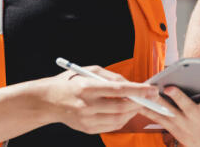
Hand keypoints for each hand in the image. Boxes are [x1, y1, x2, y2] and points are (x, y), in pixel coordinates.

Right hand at [43, 66, 158, 133]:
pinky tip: (125, 112)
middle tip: (149, 98)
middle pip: (121, 107)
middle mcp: (86, 105)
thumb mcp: (88, 72)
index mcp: (87, 88)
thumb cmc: (70, 83)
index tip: (152, 90)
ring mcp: (86, 119)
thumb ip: (111, 77)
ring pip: (118, 119)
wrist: (48, 101)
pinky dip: (123, 119)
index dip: (138, 90)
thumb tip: (131, 84)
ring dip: (133, 112)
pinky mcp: (86, 129)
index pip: (118, 90)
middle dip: (139, 103)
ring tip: (138, 104)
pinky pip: (111, 126)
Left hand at [140, 79, 199, 146]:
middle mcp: (195, 116)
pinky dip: (147, 110)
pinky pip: (156, 117)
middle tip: (169, 87)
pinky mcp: (171, 126)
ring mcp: (181, 122)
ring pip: (168, 110)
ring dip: (157, 103)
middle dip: (177, 96)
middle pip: (186, 104)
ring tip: (147, 93)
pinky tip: (137, 101)